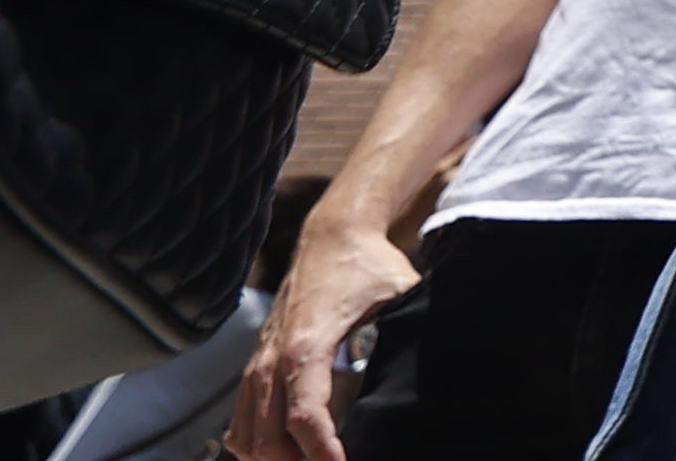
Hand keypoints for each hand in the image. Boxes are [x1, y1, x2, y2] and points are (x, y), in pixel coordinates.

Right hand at [229, 212, 424, 460]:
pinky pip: (240, 424)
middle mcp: (272, 360)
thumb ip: (411, 330)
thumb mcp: (402, 293)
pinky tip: (284, 456)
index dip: (323, 453)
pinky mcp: (254, 367)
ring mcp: (257, 365)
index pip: (306, 416)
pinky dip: (256, 448)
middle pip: (269, 440)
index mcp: (307, 345)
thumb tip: (434, 370)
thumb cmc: (367, 267)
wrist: (330, 237)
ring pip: (248, 439)